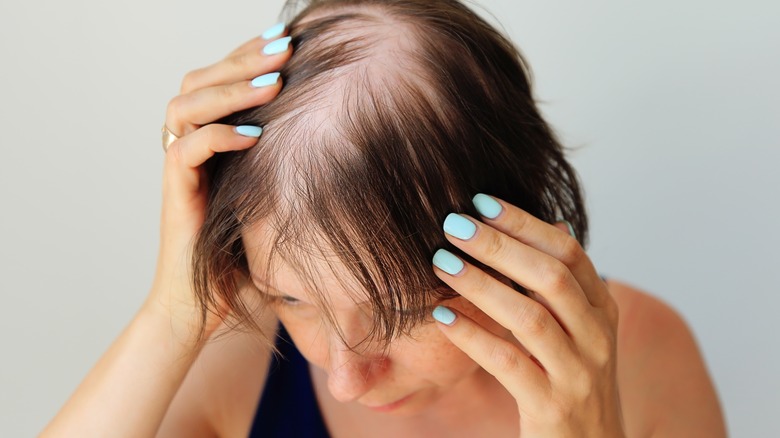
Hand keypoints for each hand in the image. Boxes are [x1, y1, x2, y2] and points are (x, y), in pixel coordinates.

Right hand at [147, 28, 291, 341]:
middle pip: (200, 80)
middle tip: (285, 45)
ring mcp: (181, 170)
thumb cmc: (247, 255)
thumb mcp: (277, 199)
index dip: (249, 56)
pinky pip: (185, 150)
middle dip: (243, 58)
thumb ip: (292, 165)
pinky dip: (218, 136)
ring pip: (185, 105)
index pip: (221, 80)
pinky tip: (254, 137)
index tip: (291, 40)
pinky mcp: (176, 195)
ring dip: (229, 88)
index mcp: (212, 140)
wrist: (208, 306)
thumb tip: (346, 134)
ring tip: (273, 82)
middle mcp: (191, 147)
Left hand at [431, 194, 624, 436]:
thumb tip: (555, 225)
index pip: (568, 253)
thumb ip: (569, 284)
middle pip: (550, 278)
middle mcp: (598, 338)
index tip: (481, 201)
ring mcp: (578, 374)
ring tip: (441, 262)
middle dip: (499, 245)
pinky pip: (508, 363)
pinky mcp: (552, 407)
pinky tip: (441, 316)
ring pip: (529, 317)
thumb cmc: (574, 382)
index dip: (525, 224)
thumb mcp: (583, 330)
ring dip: (481, 284)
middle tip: (453, 224)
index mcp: (603, 311)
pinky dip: (472, 336)